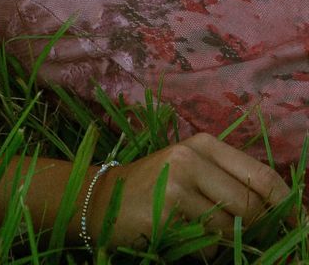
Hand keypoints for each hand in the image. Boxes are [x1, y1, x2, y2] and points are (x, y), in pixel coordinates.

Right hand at [85, 132, 291, 249]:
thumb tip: (279, 214)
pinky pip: (208, 243)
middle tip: (260, 243)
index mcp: (205, 143)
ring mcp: (179, 181)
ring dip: (230, 242)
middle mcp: (192, 156)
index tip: (301, 226)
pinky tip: (185, 237)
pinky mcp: (168, 209)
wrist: (104, 199)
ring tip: (206, 233)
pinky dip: (205, 249)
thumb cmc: (156, 188)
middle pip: (252, 203)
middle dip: (262, 230)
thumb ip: (229, 182)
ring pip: (233, 226)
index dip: (287, 205)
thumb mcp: (193, 172)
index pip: (262, 174)